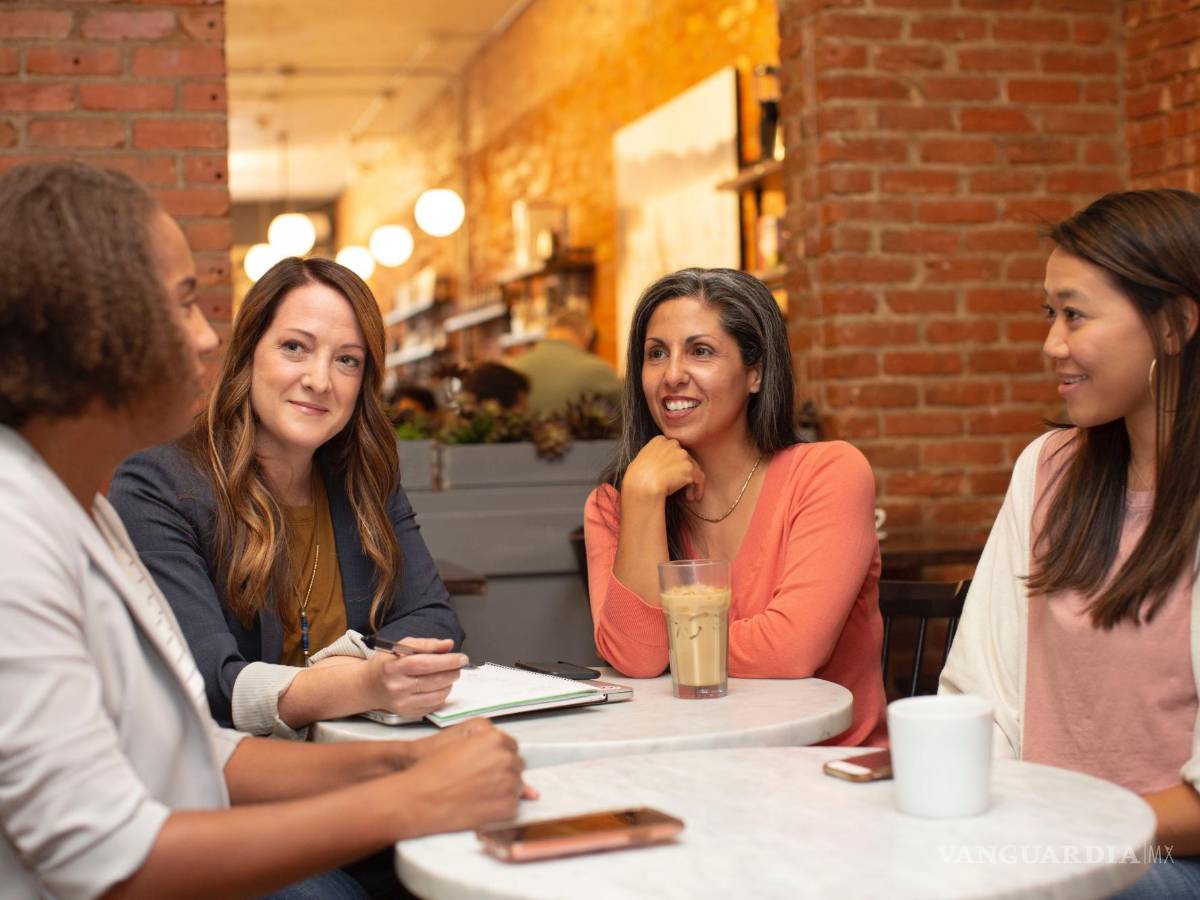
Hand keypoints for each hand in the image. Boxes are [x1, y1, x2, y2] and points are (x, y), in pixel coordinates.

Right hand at [363, 637, 466, 718]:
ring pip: (438, 695)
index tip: (461, 658)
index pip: (425, 664)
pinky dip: (442, 695)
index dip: (447, 661)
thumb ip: (426, 644)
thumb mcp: (402, 646)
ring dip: (450, 683)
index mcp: (393, 667)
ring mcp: (402, 703)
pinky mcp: (408, 713)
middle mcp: (397, 687)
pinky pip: (434, 705)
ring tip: (449, 675)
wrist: (370, 686)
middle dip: (453, 672)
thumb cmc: (388, 663)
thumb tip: (448, 645)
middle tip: (458, 665)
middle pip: (434, 681)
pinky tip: (439, 686)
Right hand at [399, 720, 534, 836]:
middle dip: (502, 771)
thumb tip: (506, 750)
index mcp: (495, 739)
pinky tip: (480, 804)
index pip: (511, 746)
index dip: (497, 756)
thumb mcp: (458, 742)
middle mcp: (506, 759)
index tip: (486, 764)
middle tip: (479, 780)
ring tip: (477, 792)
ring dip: (503, 788)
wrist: (419, 799)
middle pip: (516, 764)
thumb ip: (486, 742)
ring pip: (517, 785)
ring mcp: (509, 783)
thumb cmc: (433, 771)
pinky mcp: (507, 806)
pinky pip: (514, 804)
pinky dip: (501, 806)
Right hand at [622, 436, 705, 502]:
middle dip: (684, 473)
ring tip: (689, 496)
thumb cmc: (636, 478)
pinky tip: (694, 498)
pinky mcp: (688, 467)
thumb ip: (653, 457)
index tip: (672, 476)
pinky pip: (699, 478)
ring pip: (693, 468)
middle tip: (682, 487)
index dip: (675, 465)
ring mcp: (682, 454)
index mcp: (660, 440)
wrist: (641, 485)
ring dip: (691, 483)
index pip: (673, 450)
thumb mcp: (641, 460)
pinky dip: (698, 489)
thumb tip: (659, 466)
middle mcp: (672, 444)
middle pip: (685, 458)